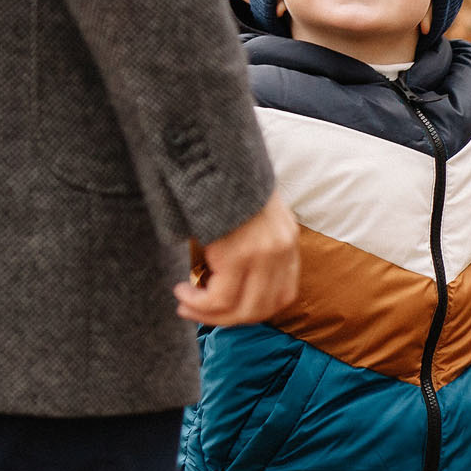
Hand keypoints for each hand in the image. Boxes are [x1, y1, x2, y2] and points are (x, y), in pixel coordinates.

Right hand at [177, 193, 298, 324]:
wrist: (214, 151)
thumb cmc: (223, 181)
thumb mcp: (248, 213)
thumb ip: (249, 243)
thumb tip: (224, 275)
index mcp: (287, 241)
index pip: (283, 295)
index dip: (254, 311)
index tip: (226, 310)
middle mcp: (281, 250)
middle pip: (262, 309)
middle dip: (226, 320)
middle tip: (196, 313)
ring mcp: (263, 254)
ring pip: (240, 309)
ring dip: (208, 314)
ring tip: (185, 303)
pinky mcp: (239, 253)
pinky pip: (220, 298)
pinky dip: (198, 304)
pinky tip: (182, 290)